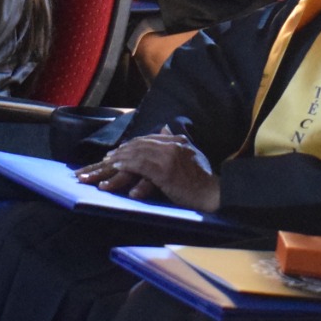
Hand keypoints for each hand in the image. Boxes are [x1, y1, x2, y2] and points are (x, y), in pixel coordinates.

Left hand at [79, 131, 219, 210]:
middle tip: (107, 158)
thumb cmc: (203, 179)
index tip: (118, 151)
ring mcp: (168, 157)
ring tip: (107, 164)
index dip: (132, 144)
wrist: (213, 193)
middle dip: (121, 151)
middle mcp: (172, 145)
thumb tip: (164, 127)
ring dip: (119, 159)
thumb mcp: (191, 153)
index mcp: (177, 141)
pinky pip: (140, 165)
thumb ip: (176, 141)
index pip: (149, 139)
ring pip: (137, 154)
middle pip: (140, 145)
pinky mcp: (164, 170)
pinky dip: (126, 165)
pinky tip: (116, 168)